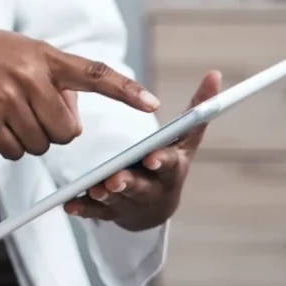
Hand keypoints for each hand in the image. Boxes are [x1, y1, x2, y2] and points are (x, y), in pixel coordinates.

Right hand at [0, 24, 160, 160]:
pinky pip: (15, 152)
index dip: (125, 90)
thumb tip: (72, 121)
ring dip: (29, 139)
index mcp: (46, 56)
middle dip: (54, 132)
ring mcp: (8, 97)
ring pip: (41, 146)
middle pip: (67, 133)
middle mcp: (30, 75)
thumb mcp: (25, 52)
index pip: (94, 73)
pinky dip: (7, 146)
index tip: (152, 104)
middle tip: (31, 112)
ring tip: (6, 112)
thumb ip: (54, 79)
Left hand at [64, 70, 220, 230]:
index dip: (162, 161)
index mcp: (172, 167)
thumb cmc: (171, 161)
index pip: (171, 163)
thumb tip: (215, 73)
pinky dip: (84, 208)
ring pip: (119, 200)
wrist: (157, 206)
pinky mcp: (113, 212)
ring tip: (94, 188)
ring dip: (106, 194)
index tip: (151, 157)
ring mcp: (133, 202)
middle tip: (115, 179)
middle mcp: (154, 188)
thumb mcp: (186, 138)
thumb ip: (198, 108)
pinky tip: (71, 204)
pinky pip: (97, 212)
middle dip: (129, 182)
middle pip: (142, 186)